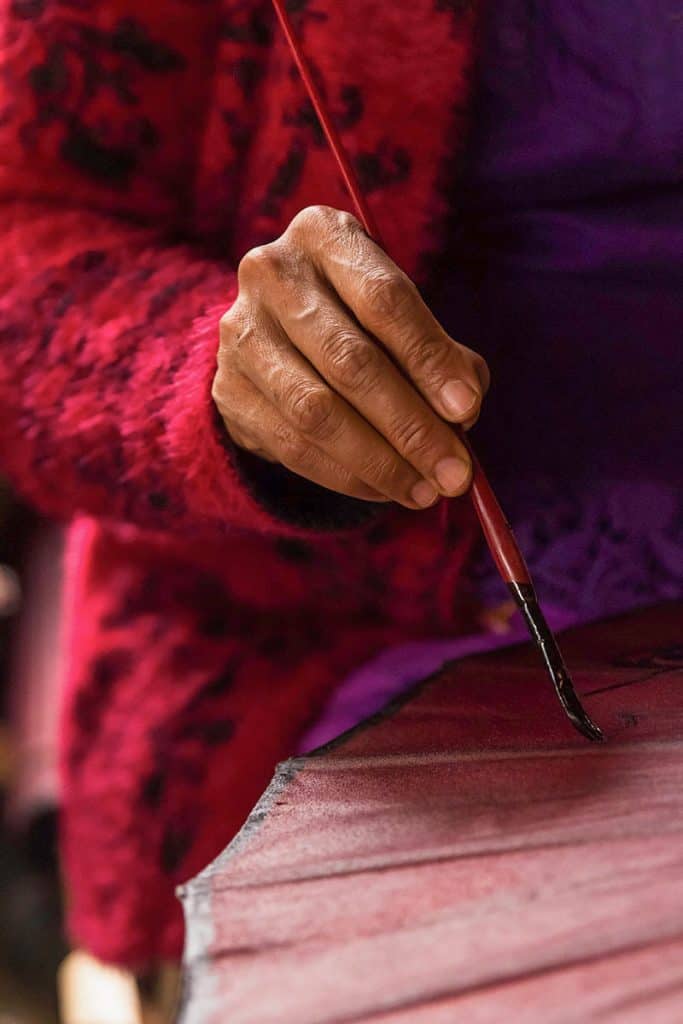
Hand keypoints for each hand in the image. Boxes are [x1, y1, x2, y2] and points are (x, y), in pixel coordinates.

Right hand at [213, 205, 489, 508]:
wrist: (274, 336)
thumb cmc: (359, 320)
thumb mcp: (400, 317)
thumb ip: (441, 355)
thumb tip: (463, 414)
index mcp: (324, 234)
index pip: (384, 299)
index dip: (429, 359)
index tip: (468, 410)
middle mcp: (272, 273)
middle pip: (350, 360)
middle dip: (411, 426)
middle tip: (455, 472)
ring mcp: (241, 332)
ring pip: (317, 411)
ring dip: (379, 462)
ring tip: (425, 491)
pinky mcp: (227, 388)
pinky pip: (292, 445)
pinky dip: (345, 476)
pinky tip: (382, 490)